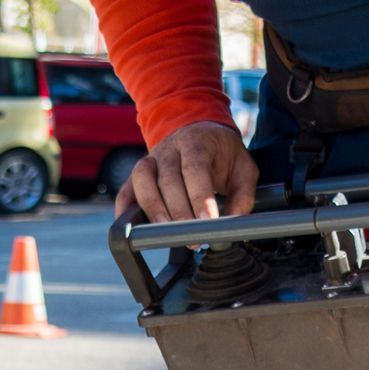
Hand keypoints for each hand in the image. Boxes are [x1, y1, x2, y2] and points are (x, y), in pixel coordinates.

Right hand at [117, 121, 258, 223]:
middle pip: (168, 181)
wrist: (198, 132)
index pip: (195, 169)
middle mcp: (169, 149)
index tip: (207, 222)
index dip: (199, 197)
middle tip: (192, 238)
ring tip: (166, 234)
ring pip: (143, 184)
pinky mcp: (136, 175)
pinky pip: (125, 192)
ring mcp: (149, 160)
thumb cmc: (221, 153)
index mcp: (196, 142)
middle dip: (179, 213)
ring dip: (154, 211)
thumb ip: (243, 194)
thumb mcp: (243, 167)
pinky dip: (124, 210)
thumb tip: (236, 220)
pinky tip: (132, 228)